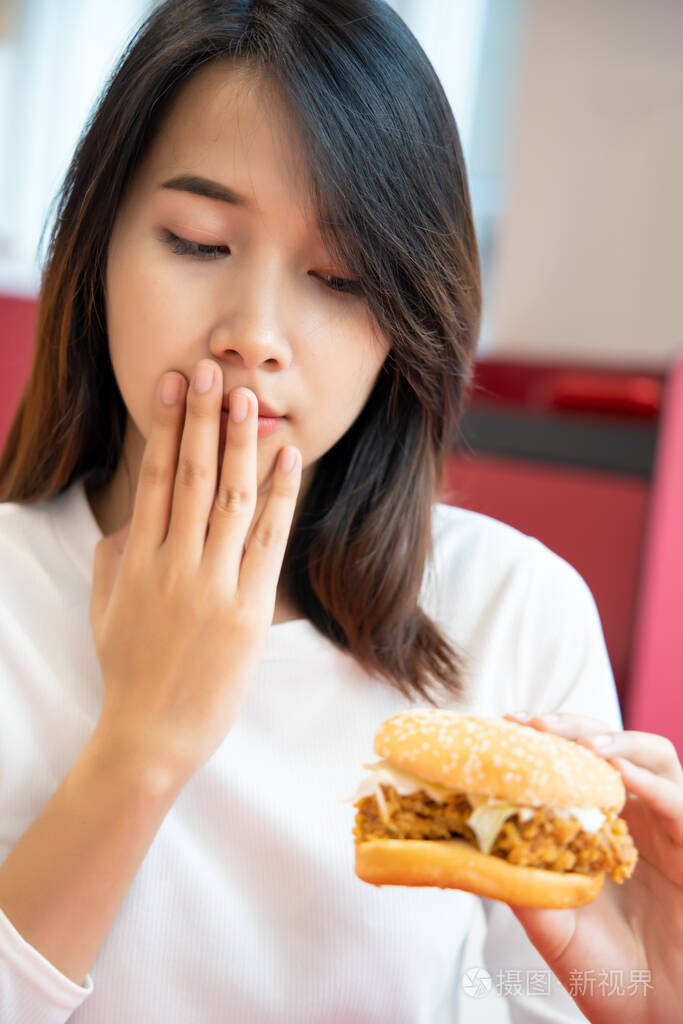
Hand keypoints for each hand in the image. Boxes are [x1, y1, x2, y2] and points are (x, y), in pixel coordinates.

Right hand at [89, 360, 300, 780]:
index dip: (165, 426)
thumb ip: (116, 555)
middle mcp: (175, 564)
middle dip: (203, 419)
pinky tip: (287, 461)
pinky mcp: (249, 610)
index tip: (174, 386)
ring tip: (248, 400)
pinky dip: (280, 498)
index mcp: (138, 559)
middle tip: (212, 371)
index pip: (153, 477)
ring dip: (240, 445)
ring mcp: (213, 586)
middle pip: (190, 476)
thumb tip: (134, 517)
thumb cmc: (128, 670)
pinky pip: (268, 542)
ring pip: (230, 499)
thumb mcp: (105, 608)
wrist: (152, 734)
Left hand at [502, 711, 682, 1023]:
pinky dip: (652, 783)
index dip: (542, 738)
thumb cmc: (599, 968)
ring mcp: (669, 825)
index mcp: (598, 819)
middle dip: (572, 726)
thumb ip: (517, 874)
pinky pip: (680, 803)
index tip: (506, 724)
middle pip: (610, 744)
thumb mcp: (546, 917)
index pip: (572, 759)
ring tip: (583, 746)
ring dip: (617, 742)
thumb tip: (466, 836)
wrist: (648, 1016)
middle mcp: (635, 812)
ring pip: (655, 757)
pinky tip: (622, 777)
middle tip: (538, 725)